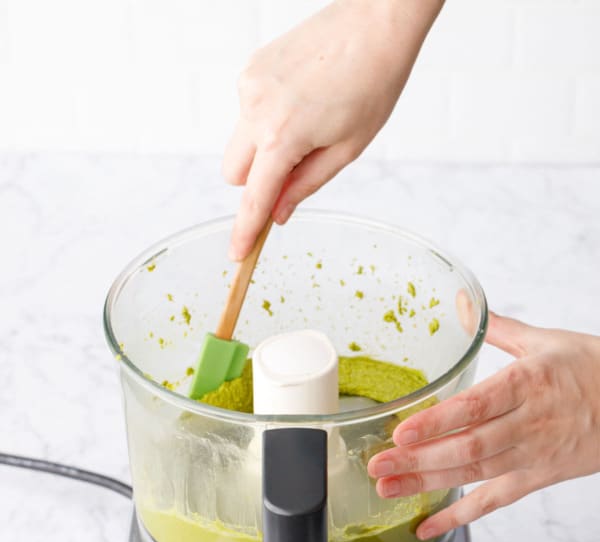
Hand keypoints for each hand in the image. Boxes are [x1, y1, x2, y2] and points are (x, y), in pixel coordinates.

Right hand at [223, 0, 442, 258]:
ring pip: (240, 141)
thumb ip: (306, 185)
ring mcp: (249, 86)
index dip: (246, 231)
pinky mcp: (251, 69)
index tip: (238, 255)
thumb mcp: (346, 149)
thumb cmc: (372, 82)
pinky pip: (248, 111)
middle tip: (294, 172)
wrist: (375, 21)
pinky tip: (302, 100)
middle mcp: (256, 111)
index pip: (254, 199)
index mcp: (282, 137)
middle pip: (233, 173)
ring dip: (263, 148)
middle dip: (255, 183)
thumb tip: (279, 213)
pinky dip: (267, 119)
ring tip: (308, 123)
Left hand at [367, 312, 599, 538]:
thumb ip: (496, 328)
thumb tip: (460, 304)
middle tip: (377, 466)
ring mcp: (533, 456)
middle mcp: (529, 424)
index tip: (402, 431)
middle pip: (467, 448)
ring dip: (428, 484)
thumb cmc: (593, 370)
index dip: (437, 423)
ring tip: (388, 488)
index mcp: (528, 384)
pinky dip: (459, 517)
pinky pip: (494, 502)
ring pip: (475, 476)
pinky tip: (427, 525)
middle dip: (418, 460)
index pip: (476, 407)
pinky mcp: (537, 478)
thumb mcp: (546, 341)